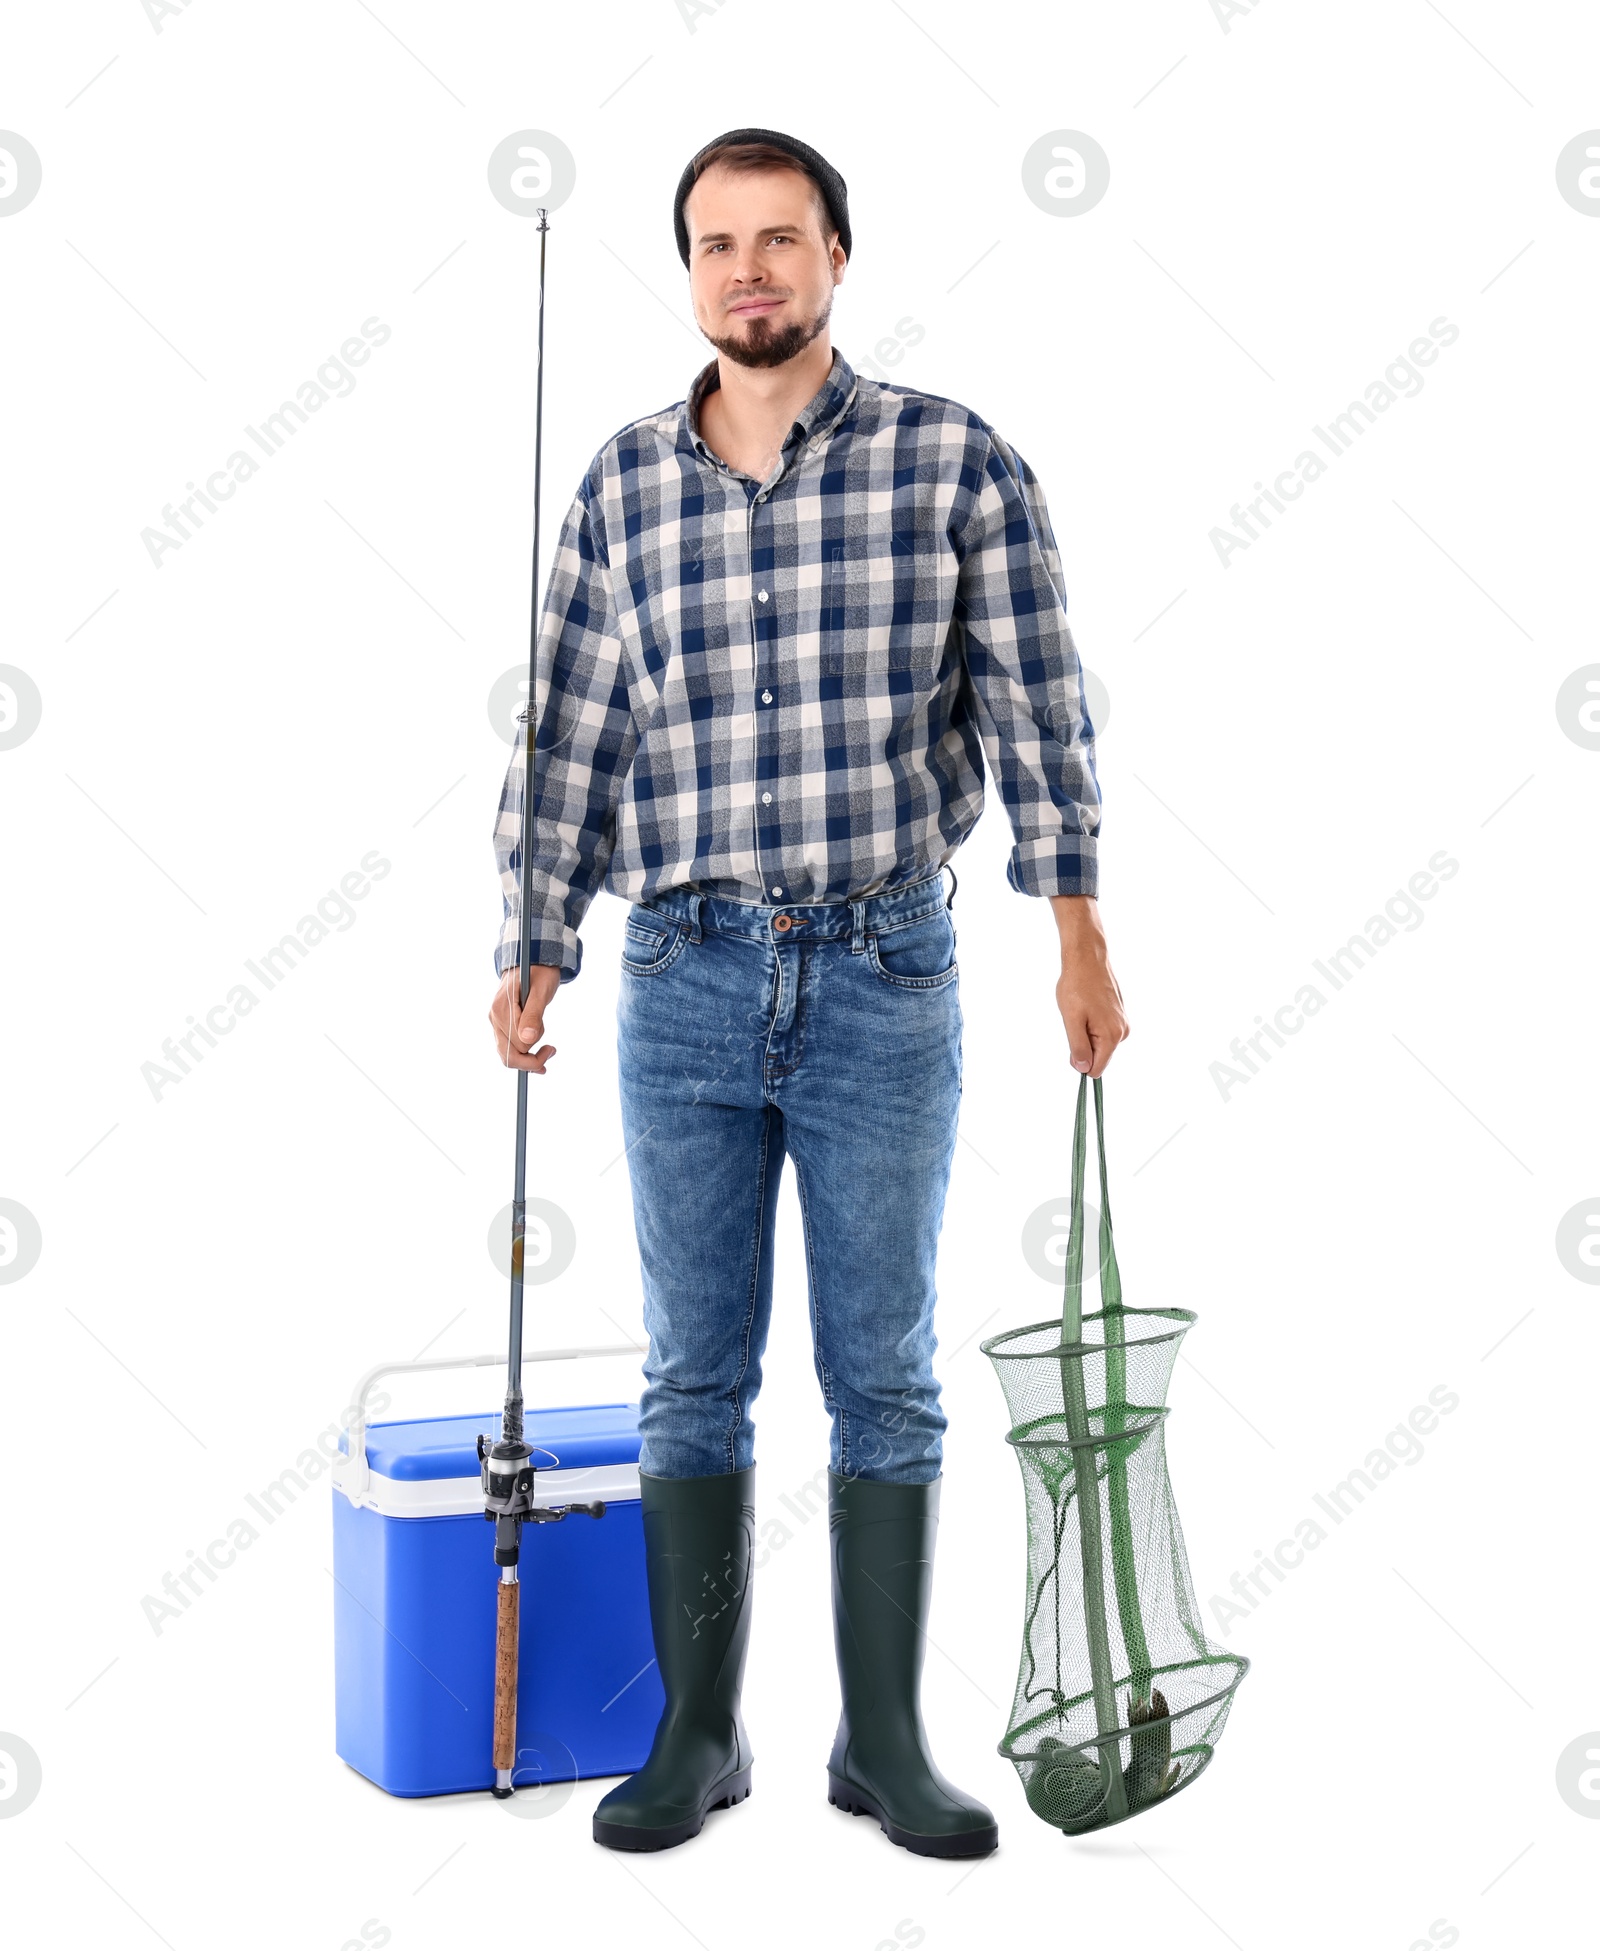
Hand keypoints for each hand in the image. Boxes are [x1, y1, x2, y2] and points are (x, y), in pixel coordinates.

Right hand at [488, 963, 562, 1071]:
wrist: (532, 961)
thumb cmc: (540, 973)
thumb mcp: (542, 990)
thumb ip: (534, 1014)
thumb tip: (528, 1040)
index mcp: (502, 1009)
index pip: (516, 1046)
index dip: (535, 1054)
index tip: (553, 1048)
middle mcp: (494, 1017)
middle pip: (507, 1055)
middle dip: (531, 1060)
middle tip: (551, 1052)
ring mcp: (495, 1021)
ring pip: (506, 1054)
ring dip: (528, 1058)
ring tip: (547, 1049)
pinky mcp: (500, 1024)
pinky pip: (507, 1047)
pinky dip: (522, 1054)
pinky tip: (537, 1055)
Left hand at [1048, 895, 1128, 1077]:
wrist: (1087, 958)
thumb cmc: (1077, 986)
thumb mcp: (1072, 1020)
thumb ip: (1078, 1047)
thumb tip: (1083, 1068)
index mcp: (1113, 1036)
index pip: (1096, 1069)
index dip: (1080, 1061)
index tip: (1072, 1042)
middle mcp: (1123, 1032)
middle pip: (1098, 1056)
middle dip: (1083, 1044)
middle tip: (1076, 1021)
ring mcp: (1122, 1022)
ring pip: (1099, 1043)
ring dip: (1086, 1033)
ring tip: (1081, 1011)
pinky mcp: (1119, 1015)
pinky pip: (1102, 1031)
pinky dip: (1091, 1024)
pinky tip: (1087, 1006)